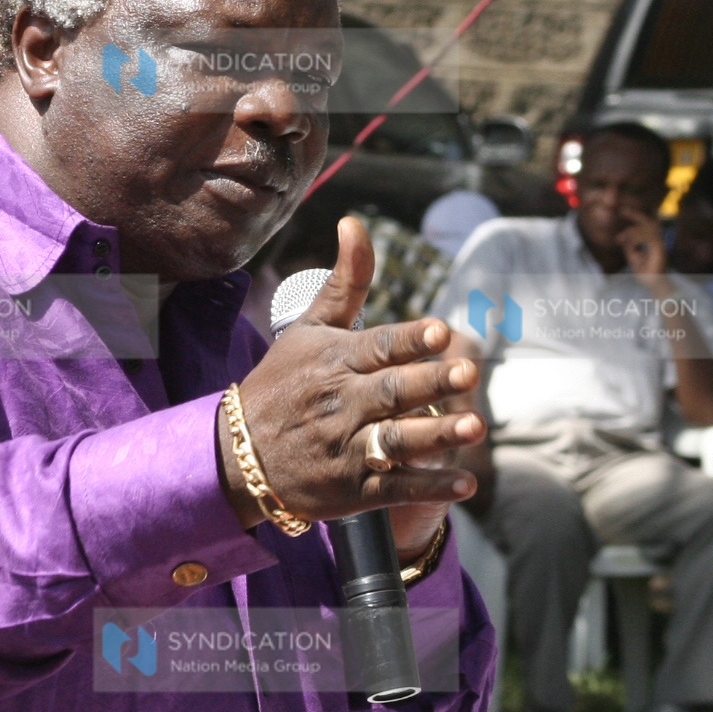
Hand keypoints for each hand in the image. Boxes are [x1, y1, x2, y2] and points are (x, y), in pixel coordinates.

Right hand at [224, 218, 481, 530]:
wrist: (237, 455)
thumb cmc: (282, 384)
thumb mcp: (307, 329)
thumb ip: (343, 282)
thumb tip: (355, 222)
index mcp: (334, 361)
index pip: (377, 346)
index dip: (408, 340)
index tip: (440, 332)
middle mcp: (341, 404)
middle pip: (392, 392)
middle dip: (430, 383)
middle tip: (468, 373)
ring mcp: (346, 449)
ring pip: (396, 441)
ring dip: (437, 436)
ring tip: (475, 428)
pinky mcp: (352, 490)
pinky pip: (395, 490)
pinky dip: (429, 488)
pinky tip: (465, 486)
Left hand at [616, 205, 673, 296]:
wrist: (653, 285)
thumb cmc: (645, 273)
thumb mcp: (633, 257)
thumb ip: (629, 246)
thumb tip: (623, 238)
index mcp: (652, 240)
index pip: (645, 224)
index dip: (634, 216)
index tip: (622, 211)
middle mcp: (658, 240)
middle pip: (649, 221)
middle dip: (635, 215)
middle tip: (622, 211)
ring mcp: (660, 244)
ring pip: (648, 228)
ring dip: (633, 231)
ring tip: (621, 237)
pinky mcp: (660, 250)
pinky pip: (650, 238)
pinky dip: (638, 238)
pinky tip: (629, 243)